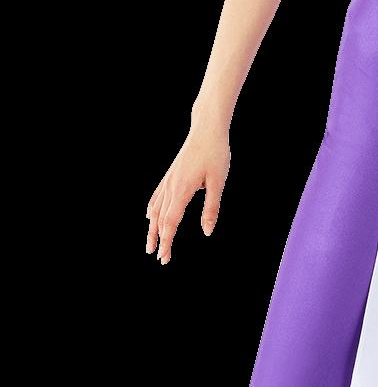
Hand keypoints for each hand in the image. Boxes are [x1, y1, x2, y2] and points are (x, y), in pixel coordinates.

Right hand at [146, 120, 230, 264]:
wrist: (206, 129)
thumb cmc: (215, 153)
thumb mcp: (218, 182)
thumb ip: (212, 208)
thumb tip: (207, 232)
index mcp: (182, 190)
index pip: (171, 223)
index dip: (167, 242)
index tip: (165, 258)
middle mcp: (171, 186)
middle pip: (160, 219)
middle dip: (158, 240)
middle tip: (157, 257)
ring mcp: (168, 180)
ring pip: (155, 209)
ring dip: (152, 228)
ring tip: (150, 243)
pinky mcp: (170, 175)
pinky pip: (157, 196)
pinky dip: (152, 210)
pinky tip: (149, 216)